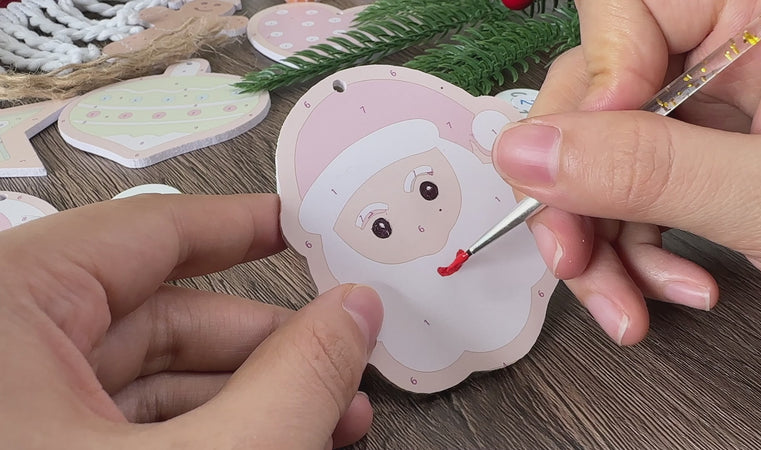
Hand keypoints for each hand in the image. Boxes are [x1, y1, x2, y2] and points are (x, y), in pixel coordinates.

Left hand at [0, 193, 382, 448]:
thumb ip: (295, 380)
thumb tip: (355, 314)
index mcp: (7, 311)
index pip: (148, 231)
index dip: (241, 226)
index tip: (298, 226)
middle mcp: (2, 349)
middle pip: (158, 312)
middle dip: (266, 340)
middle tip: (338, 349)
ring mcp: (15, 406)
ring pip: (149, 376)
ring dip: (250, 393)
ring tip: (329, 415)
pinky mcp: (32, 444)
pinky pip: (125, 421)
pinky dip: (208, 429)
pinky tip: (279, 439)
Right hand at [492, 0, 760, 343]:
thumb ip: (651, 170)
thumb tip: (528, 153)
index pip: (630, 7)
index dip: (597, 82)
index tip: (583, 163)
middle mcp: (736, 44)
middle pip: (602, 91)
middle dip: (579, 189)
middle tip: (572, 257)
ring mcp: (718, 103)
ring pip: (606, 152)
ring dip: (602, 238)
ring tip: (625, 304)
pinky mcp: (708, 153)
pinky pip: (634, 188)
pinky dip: (633, 249)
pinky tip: (662, 287)